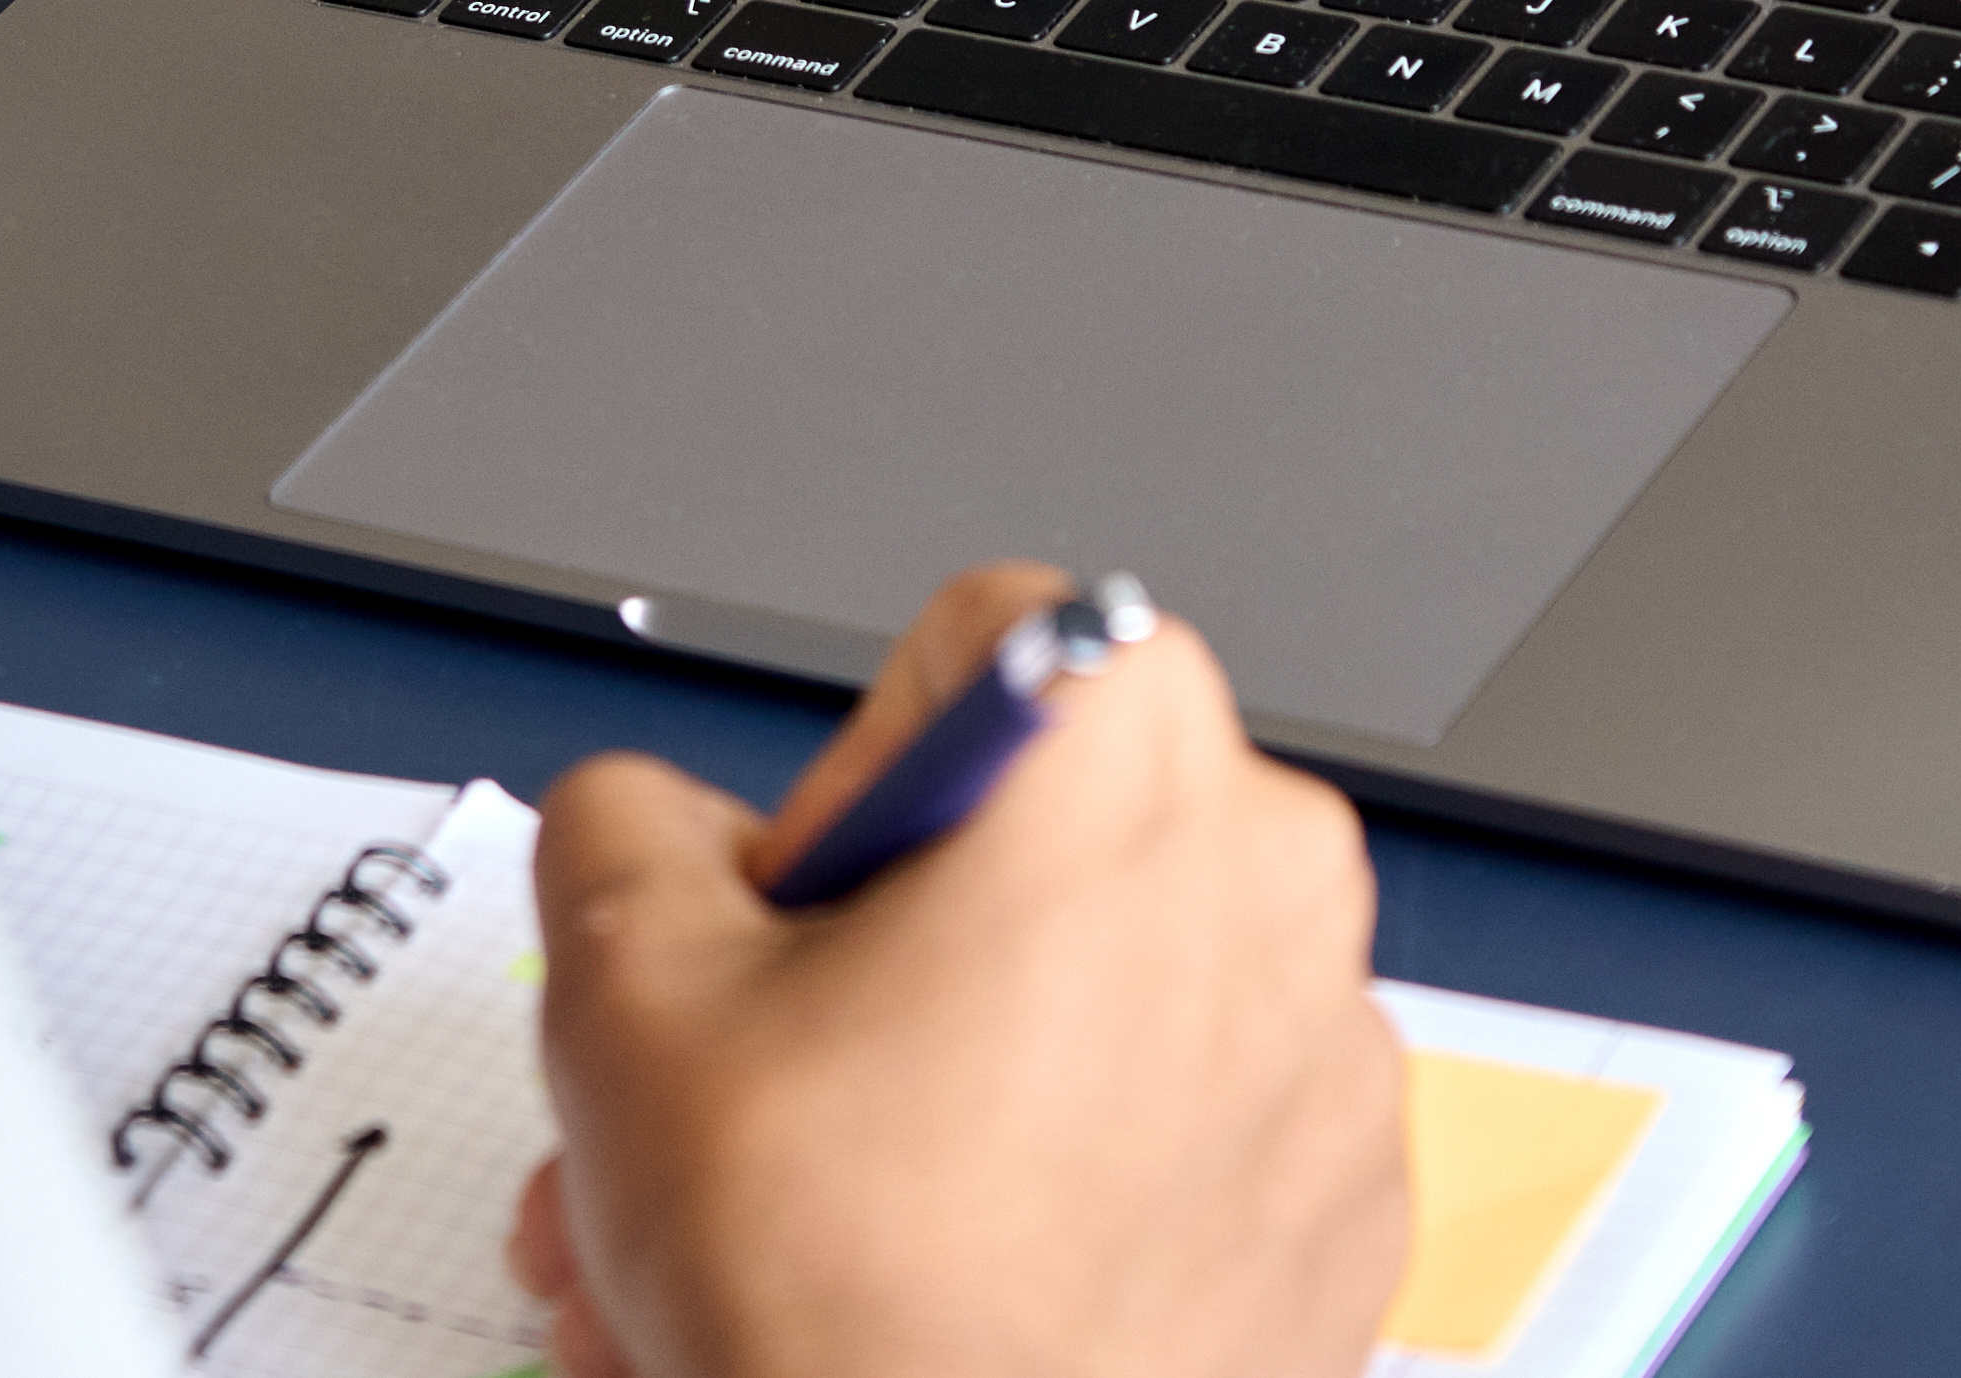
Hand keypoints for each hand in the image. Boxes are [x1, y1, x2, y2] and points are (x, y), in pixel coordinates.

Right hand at [509, 563, 1410, 1377]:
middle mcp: (1268, 875)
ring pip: (1080, 1017)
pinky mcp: (1338, 1213)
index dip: (844, 792)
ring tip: (783, 1247)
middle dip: (849, 983)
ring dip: (916, 1108)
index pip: (967, 658)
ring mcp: (1325, 1057)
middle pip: (1021, 858)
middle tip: (752, 1103)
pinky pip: (1175, 1144)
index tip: (798, 930)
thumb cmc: (852, 1303)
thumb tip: (649, 825)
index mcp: (1127, 758)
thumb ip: (622, 827)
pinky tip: (921, 1294)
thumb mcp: (624, 991)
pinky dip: (1052, 1197)